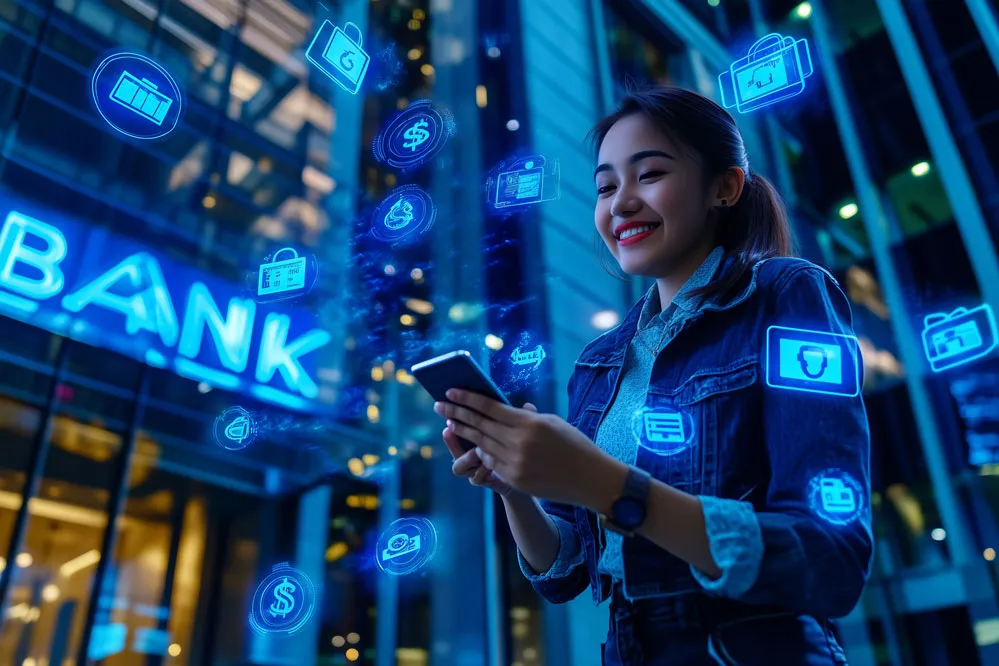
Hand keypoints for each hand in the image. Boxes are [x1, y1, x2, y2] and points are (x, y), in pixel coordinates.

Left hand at [434, 389, 618, 506]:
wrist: (591, 478)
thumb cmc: (574, 444)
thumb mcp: (552, 422)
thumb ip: (524, 417)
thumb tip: (502, 411)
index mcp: (529, 423)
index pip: (489, 407)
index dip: (467, 398)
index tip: (450, 390)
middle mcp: (519, 443)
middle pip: (480, 425)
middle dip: (456, 413)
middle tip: (439, 405)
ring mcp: (516, 464)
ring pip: (482, 445)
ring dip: (465, 433)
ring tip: (450, 423)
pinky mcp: (516, 480)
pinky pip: (492, 463)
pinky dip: (482, 453)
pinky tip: (473, 444)